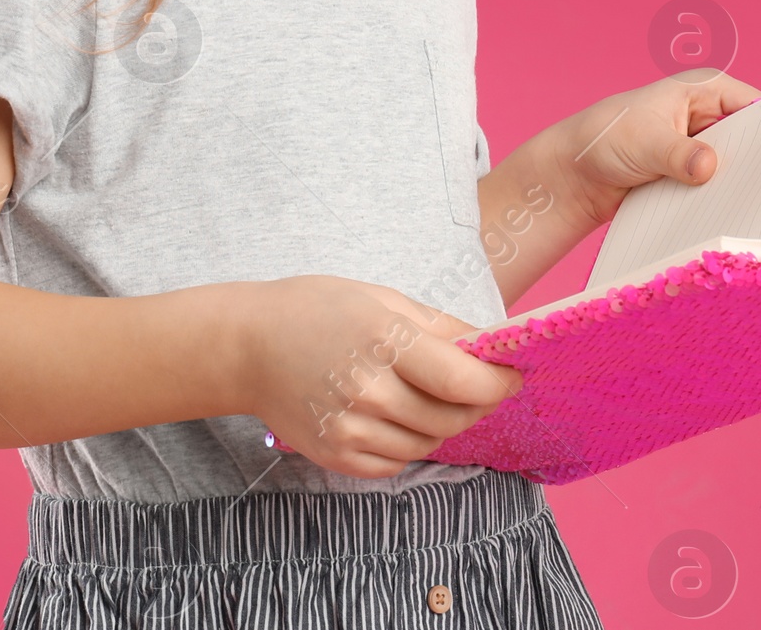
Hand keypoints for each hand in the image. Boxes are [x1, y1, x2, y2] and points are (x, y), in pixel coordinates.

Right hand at [238, 275, 522, 478]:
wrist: (247, 346)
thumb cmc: (316, 310)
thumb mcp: (381, 298)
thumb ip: (440, 326)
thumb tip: (489, 344)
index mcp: (383, 339)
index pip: (460, 378)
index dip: (497, 383)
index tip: (513, 375)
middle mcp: (369, 389)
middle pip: (450, 418)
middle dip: (477, 405)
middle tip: (482, 387)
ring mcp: (351, 428)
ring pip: (427, 444)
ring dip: (443, 424)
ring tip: (433, 396)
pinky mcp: (337, 456)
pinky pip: (396, 462)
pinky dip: (410, 443)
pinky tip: (399, 415)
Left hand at [550, 66, 760, 228]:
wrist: (576, 174)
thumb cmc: (604, 139)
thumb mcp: (645, 142)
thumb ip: (679, 154)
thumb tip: (709, 167)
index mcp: (704, 89)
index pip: (757, 106)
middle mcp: (709, 114)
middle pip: (753, 139)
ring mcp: (702, 146)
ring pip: (738, 166)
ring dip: (741, 185)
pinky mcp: (693, 173)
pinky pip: (720, 187)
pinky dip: (724, 199)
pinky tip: (735, 217)